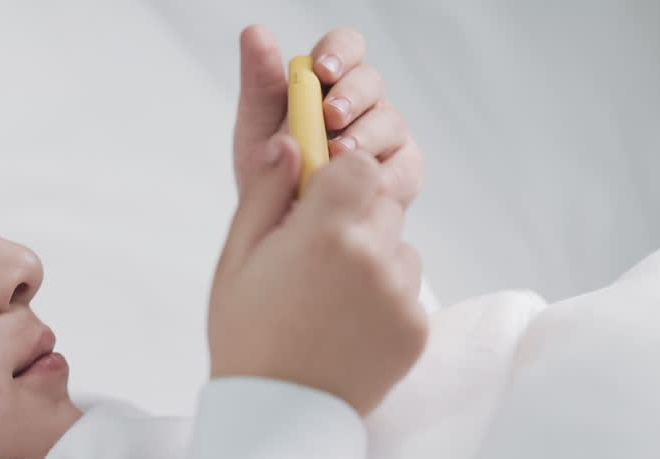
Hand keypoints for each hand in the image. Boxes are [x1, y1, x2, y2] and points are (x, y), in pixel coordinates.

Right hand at [209, 145, 427, 416]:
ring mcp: (400, 296)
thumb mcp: (236, 260)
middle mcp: (372, 257)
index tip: (317, 200)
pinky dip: (384, 298)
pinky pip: (408, 290)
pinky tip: (347, 323)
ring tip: (331, 296)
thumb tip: (290, 143)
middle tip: (317, 256)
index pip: (359, 166)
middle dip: (354, 217)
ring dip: (374, 257)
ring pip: (400, 245)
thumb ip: (265, 193)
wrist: (278, 416)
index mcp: (324, 233)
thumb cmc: (246, 335)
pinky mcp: (417, 329)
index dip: (338, 179)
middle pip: (382, 202)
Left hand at [233, 26, 423, 206]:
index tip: (322, 70)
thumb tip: (255, 32)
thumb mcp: (257, 127)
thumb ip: (260, 82)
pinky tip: (363, 185)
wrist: (282, 226)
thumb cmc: (275, 169)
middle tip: (330, 116)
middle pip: (371, 82)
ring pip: (390, 122)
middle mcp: (364, 104)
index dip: (339, 53)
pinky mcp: (403, 172)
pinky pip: (404, 168)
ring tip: (337, 155)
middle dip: (351, 96)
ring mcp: (387, 137)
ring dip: (365, 136)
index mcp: (330, 82)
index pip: (346, 48)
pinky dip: (383, 176)